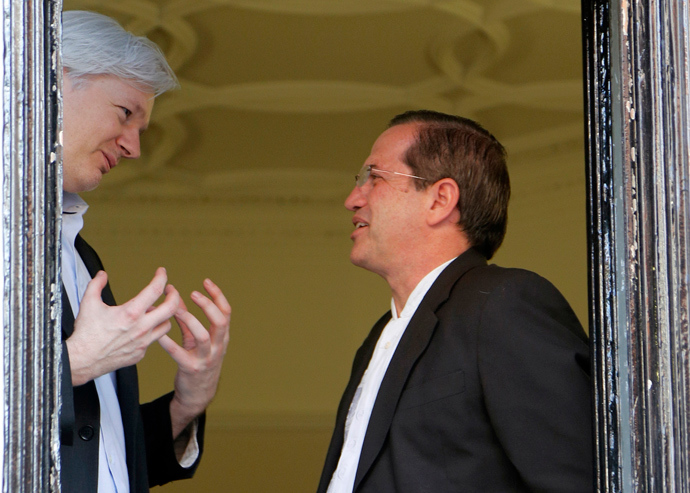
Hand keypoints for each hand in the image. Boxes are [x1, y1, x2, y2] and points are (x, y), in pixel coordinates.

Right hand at [66, 267, 180, 385]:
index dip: (161, 277)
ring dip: (164, 316)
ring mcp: (143, 342)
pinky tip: (142, 328)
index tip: (161, 272)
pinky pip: (152, 340)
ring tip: (154, 311)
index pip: (155, 289)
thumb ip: (96, 285)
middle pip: (171, 308)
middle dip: (175, 295)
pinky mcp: (140, 353)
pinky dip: (150, 331)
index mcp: (130, 313)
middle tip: (170, 290)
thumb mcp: (88, 303)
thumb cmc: (86, 334)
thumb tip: (102, 275)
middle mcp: (141, 328)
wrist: (82, 360)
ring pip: (166, 325)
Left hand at [158, 278, 230, 437]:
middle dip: (208, 305)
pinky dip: (169, 343)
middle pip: (220, 322)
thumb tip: (174, 298)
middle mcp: (218, 347)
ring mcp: (206, 359)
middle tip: (193, 293)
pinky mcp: (191, 369)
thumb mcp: (196, 340)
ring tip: (175, 309)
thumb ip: (188, 321)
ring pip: (203, 337)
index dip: (218, 295)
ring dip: (190, 320)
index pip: (226, 312)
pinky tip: (159, 334)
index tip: (206, 282)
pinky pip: (180, 354)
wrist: (197, 393)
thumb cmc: (198, 361)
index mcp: (222, 337)